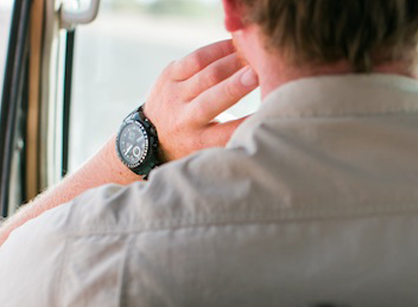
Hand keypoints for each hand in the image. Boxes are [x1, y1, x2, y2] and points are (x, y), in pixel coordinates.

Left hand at [143, 39, 258, 161]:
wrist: (149, 136)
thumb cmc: (193, 143)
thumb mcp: (209, 150)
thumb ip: (233, 136)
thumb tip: (266, 118)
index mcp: (198, 141)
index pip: (227, 132)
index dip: (248, 121)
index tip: (268, 111)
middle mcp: (184, 119)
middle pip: (213, 100)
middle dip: (236, 86)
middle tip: (258, 74)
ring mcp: (175, 95)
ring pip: (206, 74)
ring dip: (232, 62)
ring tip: (252, 55)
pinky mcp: (169, 75)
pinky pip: (196, 58)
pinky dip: (217, 50)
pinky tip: (234, 45)